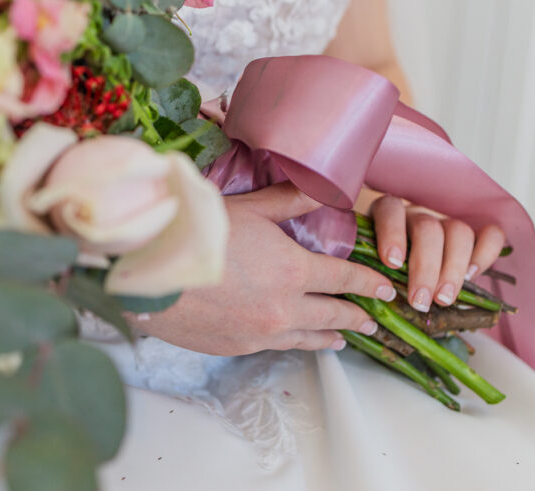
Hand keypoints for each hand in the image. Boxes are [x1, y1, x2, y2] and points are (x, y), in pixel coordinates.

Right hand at [134, 183, 397, 355]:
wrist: (149, 273)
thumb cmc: (196, 233)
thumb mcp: (249, 208)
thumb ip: (289, 201)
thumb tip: (320, 187)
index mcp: (294, 271)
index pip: (345, 280)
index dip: (369, 284)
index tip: (385, 290)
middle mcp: (284, 308)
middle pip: (333, 315)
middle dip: (357, 316)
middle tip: (373, 320)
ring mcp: (261, 333)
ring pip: (308, 338)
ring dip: (331, 337)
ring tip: (344, 339)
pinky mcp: (237, 347)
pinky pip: (277, 347)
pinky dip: (296, 344)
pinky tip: (297, 342)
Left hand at [370, 195, 505, 312]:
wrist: (403, 268)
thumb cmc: (380, 271)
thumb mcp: (370, 267)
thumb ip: (370, 273)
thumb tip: (373, 294)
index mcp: (388, 215)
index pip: (391, 211)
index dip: (392, 234)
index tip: (392, 263)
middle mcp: (419, 215)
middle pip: (428, 229)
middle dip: (426, 267)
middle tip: (420, 301)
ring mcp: (447, 223)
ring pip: (458, 231)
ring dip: (453, 268)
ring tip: (443, 299)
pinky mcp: (473, 234)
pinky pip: (491, 234)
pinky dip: (486, 253)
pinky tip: (472, 276)